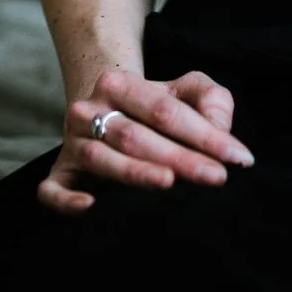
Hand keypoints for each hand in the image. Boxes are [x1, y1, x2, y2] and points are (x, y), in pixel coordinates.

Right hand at [37, 67, 254, 214]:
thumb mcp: (185, 89)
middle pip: (137, 136)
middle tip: (216, 177)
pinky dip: (67, 200)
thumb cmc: (154, 104)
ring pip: (103, 159)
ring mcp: (72, 143)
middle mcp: (90, 110)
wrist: (105, 106)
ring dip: (137, 173)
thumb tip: (219, 129)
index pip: (166, 111)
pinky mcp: (59, 172)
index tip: (239, 157)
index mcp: (120, 84)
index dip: (205, 134)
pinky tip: (91, 207)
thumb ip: (210, 99)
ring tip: (170, 183)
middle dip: (180, 158)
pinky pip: (52, 190)